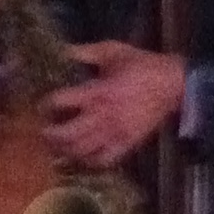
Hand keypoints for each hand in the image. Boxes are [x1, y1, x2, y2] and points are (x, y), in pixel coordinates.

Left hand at [41, 44, 185, 168]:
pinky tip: (81, 156)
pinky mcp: (126, 144)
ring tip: (56, 146)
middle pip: (67, 135)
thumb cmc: (141, 65)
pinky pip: (103, 161)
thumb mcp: (112, 51)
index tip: (41, 105)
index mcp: (97, 92)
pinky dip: (88, 162)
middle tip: (43, 132)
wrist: (173, 84)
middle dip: (50, 136)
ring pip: (81, 151)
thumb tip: (61, 51)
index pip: (61, 102)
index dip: (46, 105)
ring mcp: (115, 134)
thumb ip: (85, 52)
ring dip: (64, 151)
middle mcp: (103, 116)